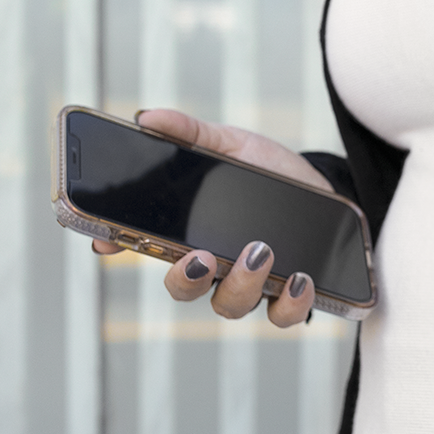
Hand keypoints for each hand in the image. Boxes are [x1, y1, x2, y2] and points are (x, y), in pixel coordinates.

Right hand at [91, 107, 331, 329]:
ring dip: (242, 284)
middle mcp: (216, 266)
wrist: (328, 188)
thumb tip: (149, 118)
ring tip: (261, 251)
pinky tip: (299, 278)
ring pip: (231, 305)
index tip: (105, 238)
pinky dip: (290, 302)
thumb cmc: (271, 172)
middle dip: (186, 278)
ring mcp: (251, 285)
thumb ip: (193, 135)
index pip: (145, 245)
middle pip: (185, 289)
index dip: (119, 244)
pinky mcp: (291, 294)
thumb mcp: (233, 146)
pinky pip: (283, 315)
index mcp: (191, 232)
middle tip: (200, 256)